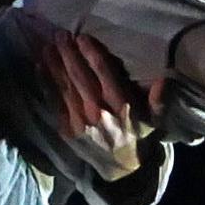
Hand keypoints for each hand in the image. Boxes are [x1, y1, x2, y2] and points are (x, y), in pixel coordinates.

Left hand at [30, 22, 163, 179]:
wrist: (122, 169)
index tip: (82, 38)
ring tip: (48, 46)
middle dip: (69, 54)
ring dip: (55, 64)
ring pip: (65, 86)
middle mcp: (99, 112)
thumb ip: (159, 100)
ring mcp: (80, 121)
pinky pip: (54, 102)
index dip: (91, 53)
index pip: (104, 73)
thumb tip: (164, 81)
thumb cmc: (138, 135)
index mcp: (121, 105)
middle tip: (60, 35)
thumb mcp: (155, 119)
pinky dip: (47, 83)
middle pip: (80, 76)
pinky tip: (41, 67)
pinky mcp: (67, 129)